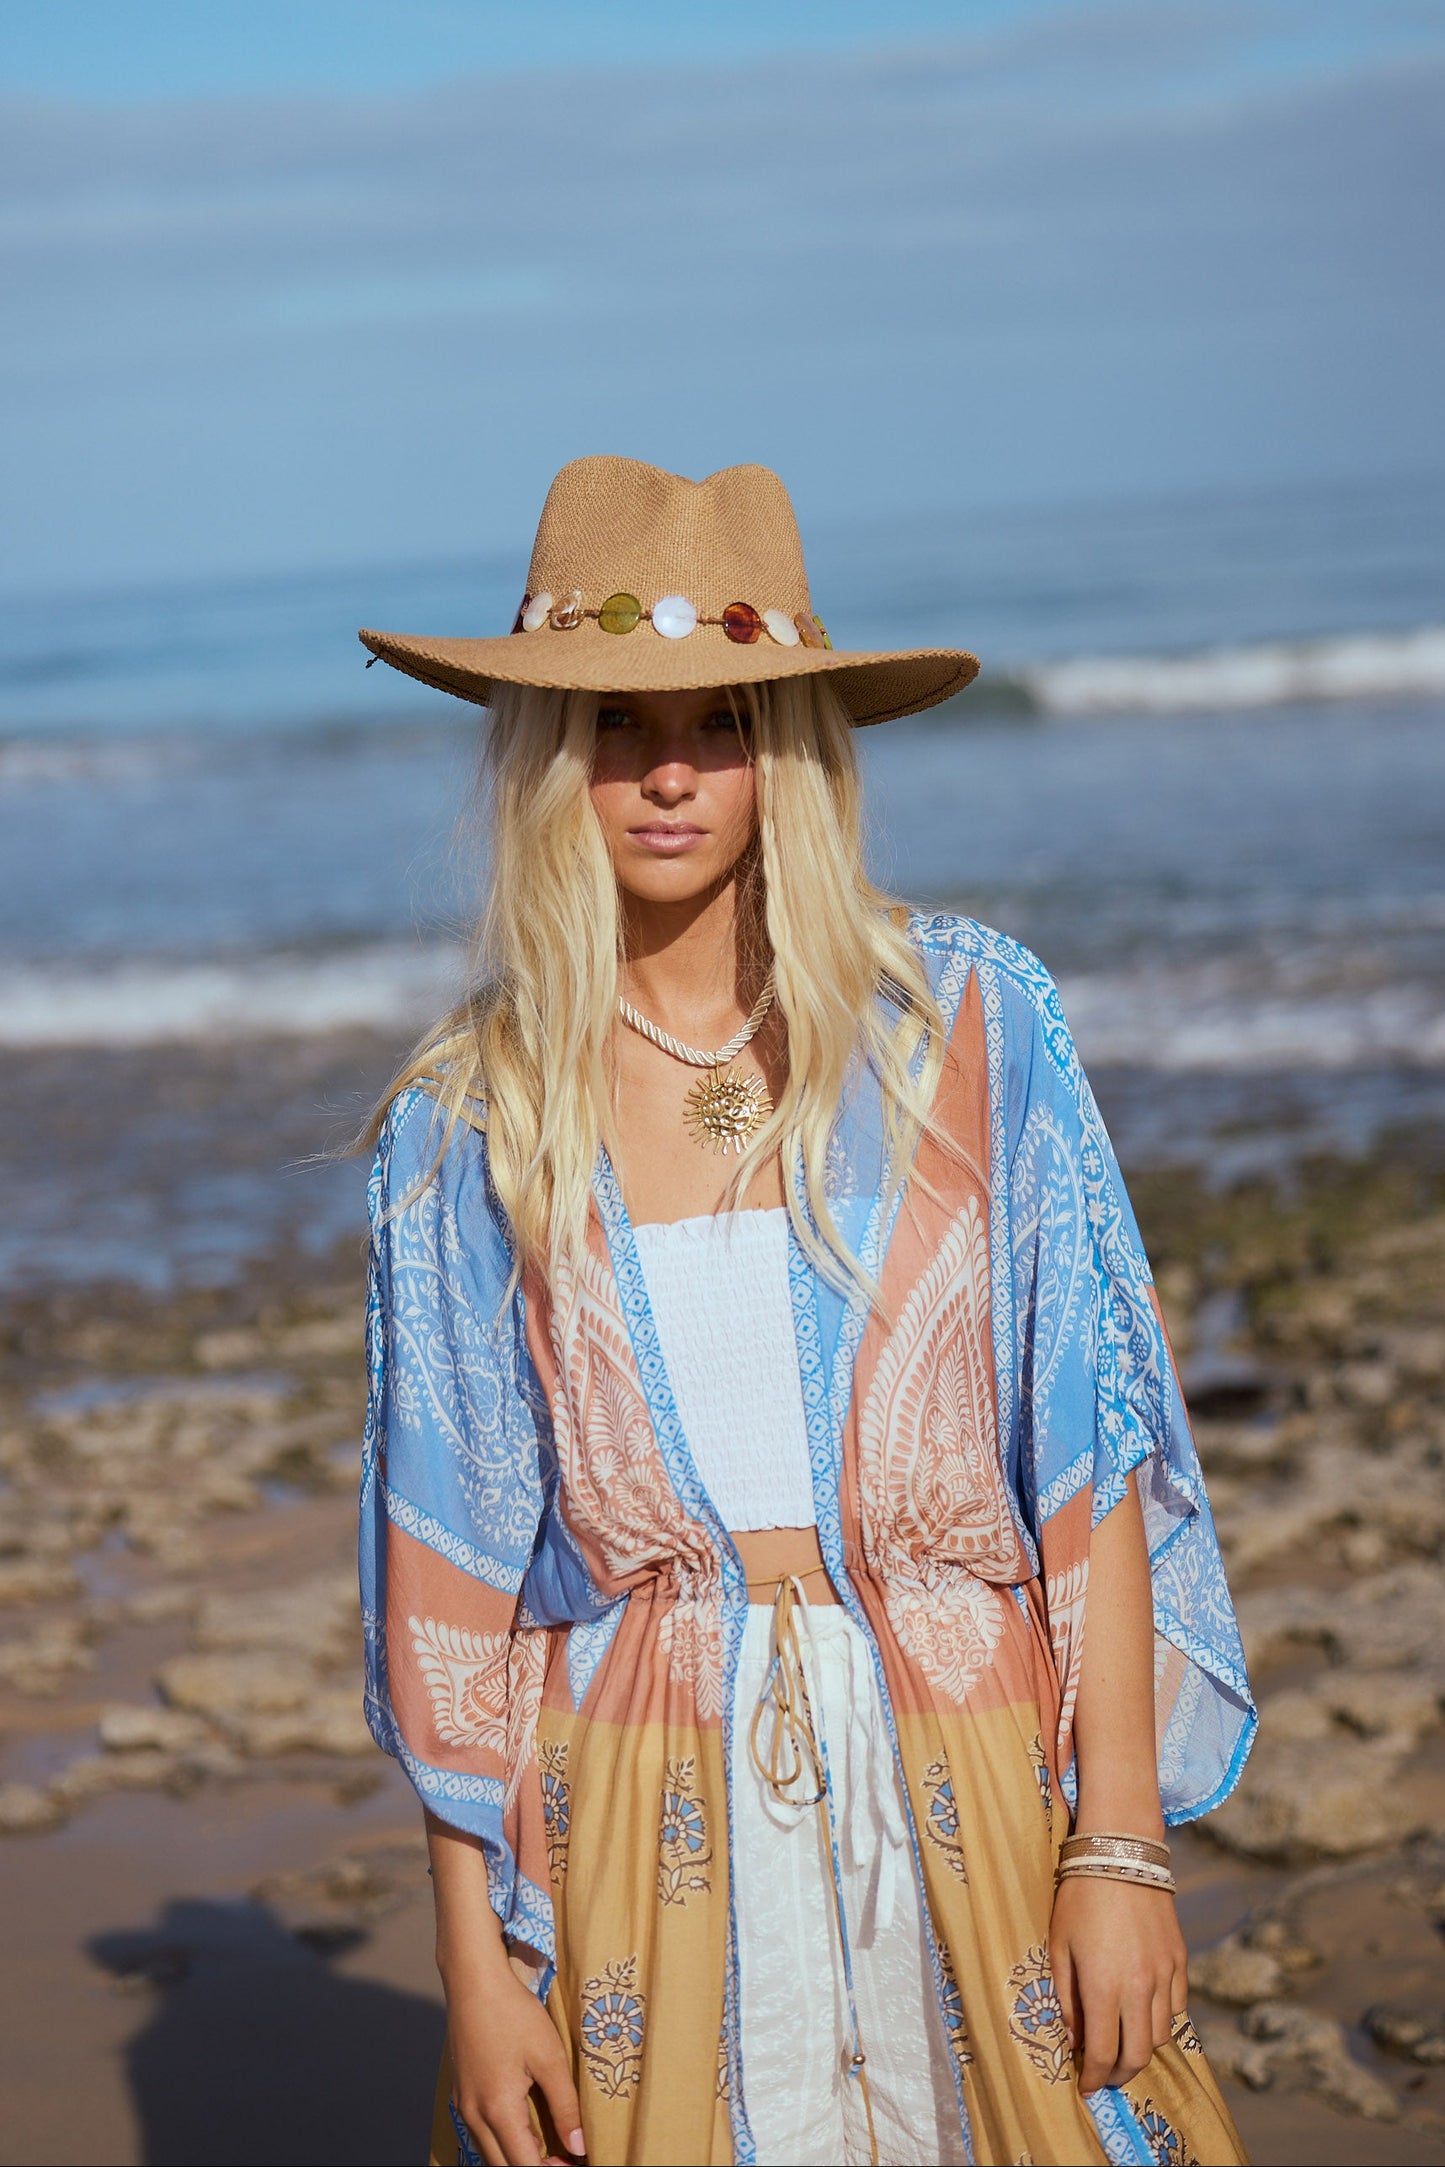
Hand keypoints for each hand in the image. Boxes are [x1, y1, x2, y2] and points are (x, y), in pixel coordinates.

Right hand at [446, 1962, 585, 2166]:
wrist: (473, 1981)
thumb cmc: (513, 2013)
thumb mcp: (549, 2057)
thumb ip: (565, 2105)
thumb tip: (578, 2146)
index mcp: (498, 2110)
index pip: (524, 2166)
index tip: (574, 2164)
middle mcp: (474, 2115)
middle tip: (565, 2160)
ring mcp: (463, 2106)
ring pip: (489, 2154)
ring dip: (517, 2158)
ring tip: (549, 2149)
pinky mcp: (461, 2094)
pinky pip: (481, 2135)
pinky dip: (503, 2143)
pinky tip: (525, 2130)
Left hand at [1049, 1873, 1187, 2095]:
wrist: (1120, 1852)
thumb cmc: (1078, 1898)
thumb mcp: (1058, 1946)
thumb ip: (1066, 1998)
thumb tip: (1074, 2038)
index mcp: (1103, 1986)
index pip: (1104, 2053)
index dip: (1095, 2078)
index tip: (1086, 2087)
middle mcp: (1139, 1987)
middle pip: (1138, 2055)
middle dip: (1120, 2074)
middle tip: (1105, 2076)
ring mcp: (1164, 1974)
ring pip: (1160, 2035)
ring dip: (1140, 2049)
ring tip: (1122, 2045)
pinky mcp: (1179, 1960)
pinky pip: (1176, 2007)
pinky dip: (1161, 2021)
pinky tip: (1143, 2014)